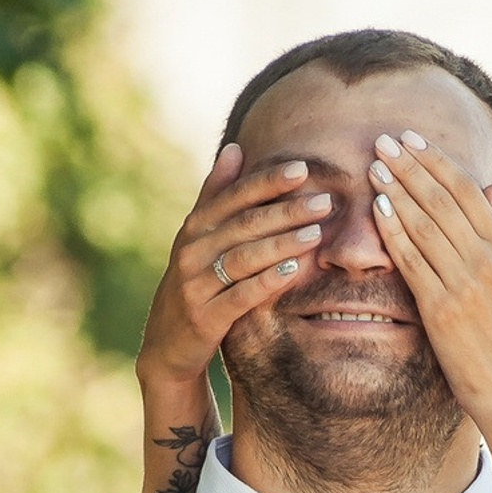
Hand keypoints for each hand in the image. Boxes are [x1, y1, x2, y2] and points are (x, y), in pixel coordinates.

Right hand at [136, 143, 332, 388]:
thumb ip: (215, 195)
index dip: (268, 182)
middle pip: (244, 225)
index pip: (234, 197)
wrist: (166, 344)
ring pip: (244, 257)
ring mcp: (196, 284)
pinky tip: (294, 271)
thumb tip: (235, 147)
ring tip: (317, 234)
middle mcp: (191, 250)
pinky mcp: (205, 317)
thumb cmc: (194, 284)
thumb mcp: (198, 239)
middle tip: (324, 203)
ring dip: (282, 244)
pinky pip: (241, 295)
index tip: (303, 169)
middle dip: (286, 212)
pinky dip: (268, 281)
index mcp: (194, 227)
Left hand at [366, 130, 491, 436]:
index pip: (469, 191)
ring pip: (426, 223)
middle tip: (384, 140)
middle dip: (412, 166)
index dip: (438, 162)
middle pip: (444, 199)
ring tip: (375, 165)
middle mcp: (489, 260)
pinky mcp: (442, 308)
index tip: (414, 140)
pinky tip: (377, 208)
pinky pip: (413, 260)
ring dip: (398, 190)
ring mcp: (466, 283)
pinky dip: (394, 230)